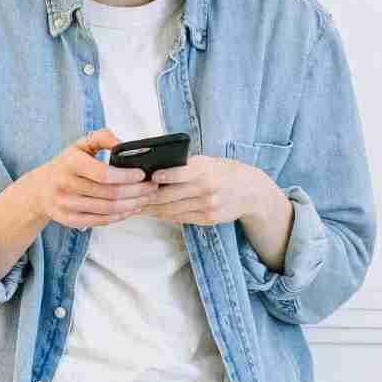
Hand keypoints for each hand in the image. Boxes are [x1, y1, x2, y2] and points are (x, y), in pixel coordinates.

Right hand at [19, 129, 160, 229]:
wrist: (41, 188)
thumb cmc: (68, 164)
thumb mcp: (81, 144)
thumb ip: (103, 137)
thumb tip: (123, 144)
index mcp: (70, 163)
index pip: (103, 174)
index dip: (126, 176)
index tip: (143, 174)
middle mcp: (65, 185)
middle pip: (110, 194)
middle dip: (136, 192)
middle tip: (152, 187)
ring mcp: (65, 205)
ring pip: (107, 209)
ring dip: (132, 205)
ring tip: (145, 198)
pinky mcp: (68, 220)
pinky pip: (100, 221)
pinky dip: (119, 216)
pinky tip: (131, 209)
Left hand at [137, 155, 277, 225]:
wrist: (251, 192)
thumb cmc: (223, 172)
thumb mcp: (208, 162)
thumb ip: (185, 166)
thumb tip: (155, 169)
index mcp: (205, 169)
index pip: (181, 173)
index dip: (163, 177)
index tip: (148, 178)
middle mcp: (206, 188)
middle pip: (169, 196)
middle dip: (147, 197)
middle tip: (130, 195)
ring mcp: (207, 206)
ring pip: (171, 210)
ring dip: (150, 209)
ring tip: (135, 205)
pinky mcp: (207, 219)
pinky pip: (179, 218)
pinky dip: (163, 215)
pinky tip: (152, 212)